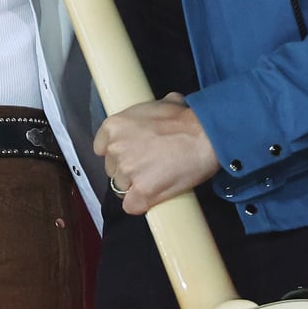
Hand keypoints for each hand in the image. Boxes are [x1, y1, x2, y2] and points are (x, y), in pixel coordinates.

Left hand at [93, 92, 219, 215]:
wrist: (205, 136)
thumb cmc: (187, 118)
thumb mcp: (164, 102)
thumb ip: (153, 109)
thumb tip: (166, 105)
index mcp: (114, 126)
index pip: (101, 148)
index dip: (117, 154)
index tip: (131, 155)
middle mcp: (115, 149)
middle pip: (112, 169)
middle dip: (127, 170)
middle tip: (149, 167)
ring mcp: (127, 172)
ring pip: (121, 188)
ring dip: (135, 187)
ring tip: (156, 181)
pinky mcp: (141, 192)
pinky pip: (132, 206)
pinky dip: (141, 204)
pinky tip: (153, 198)